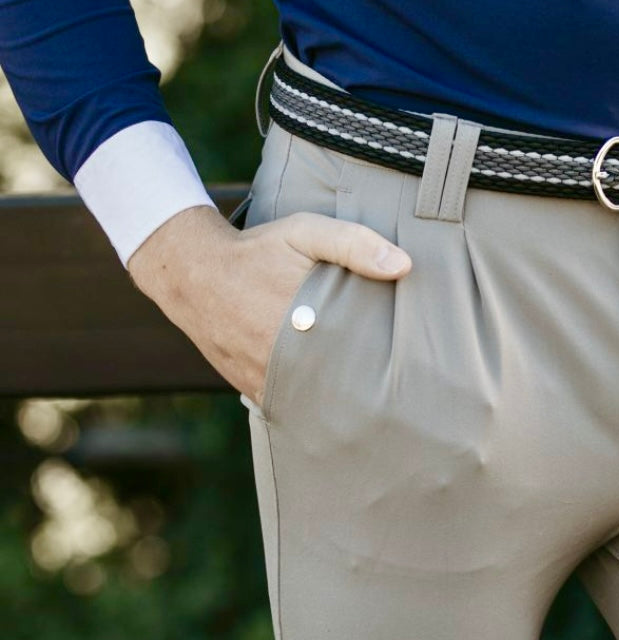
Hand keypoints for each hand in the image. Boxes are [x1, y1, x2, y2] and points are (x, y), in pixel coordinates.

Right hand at [127, 204, 411, 407]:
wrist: (192, 273)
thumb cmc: (257, 251)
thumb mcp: (305, 232)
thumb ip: (354, 244)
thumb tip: (403, 266)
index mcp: (303, 321)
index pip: (358, 354)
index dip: (382, 361)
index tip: (403, 366)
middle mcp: (282, 357)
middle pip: (340, 384)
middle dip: (365, 387)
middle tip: (395, 392)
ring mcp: (264, 377)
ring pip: (315, 401)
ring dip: (339, 401)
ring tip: (370, 406)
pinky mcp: (251, 388)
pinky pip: (288, 405)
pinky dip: (309, 406)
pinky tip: (332, 407)